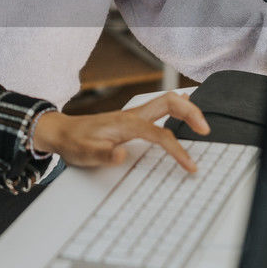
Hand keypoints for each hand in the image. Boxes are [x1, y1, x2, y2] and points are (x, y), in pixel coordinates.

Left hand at [31, 92, 209, 173]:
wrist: (60, 131)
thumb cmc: (73, 142)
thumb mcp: (84, 154)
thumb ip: (102, 155)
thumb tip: (121, 155)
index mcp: (125, 124)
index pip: (160, 134)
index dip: (178, 150)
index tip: (190, 165)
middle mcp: (132, 115)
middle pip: (169, 102)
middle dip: (191, 113)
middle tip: (206, 130)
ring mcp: (133, 115)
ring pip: (166, 102)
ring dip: (186, 108)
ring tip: (202, 122)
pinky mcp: (132, 119)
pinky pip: (160, 108)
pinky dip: (176, 108)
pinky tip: (182, 112)